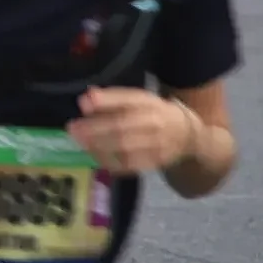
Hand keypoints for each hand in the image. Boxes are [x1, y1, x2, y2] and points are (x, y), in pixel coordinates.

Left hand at [68, 87, 197, 175]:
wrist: (188, 136)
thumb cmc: (154, 114)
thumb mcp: (139, 100)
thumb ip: (112, 99)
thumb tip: (86, 98)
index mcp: (149, 102)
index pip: (127, 99)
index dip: (104, 101)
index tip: (82, 103)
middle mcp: (155, 122)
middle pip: (122, 125)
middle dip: (94, 128)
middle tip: (73, 129)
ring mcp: (157, 144)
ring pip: (124, 147)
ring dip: (98, 146)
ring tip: (80, 143)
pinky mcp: (156, 162)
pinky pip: (129, 165)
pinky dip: (110, 162)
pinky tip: (95, 157)